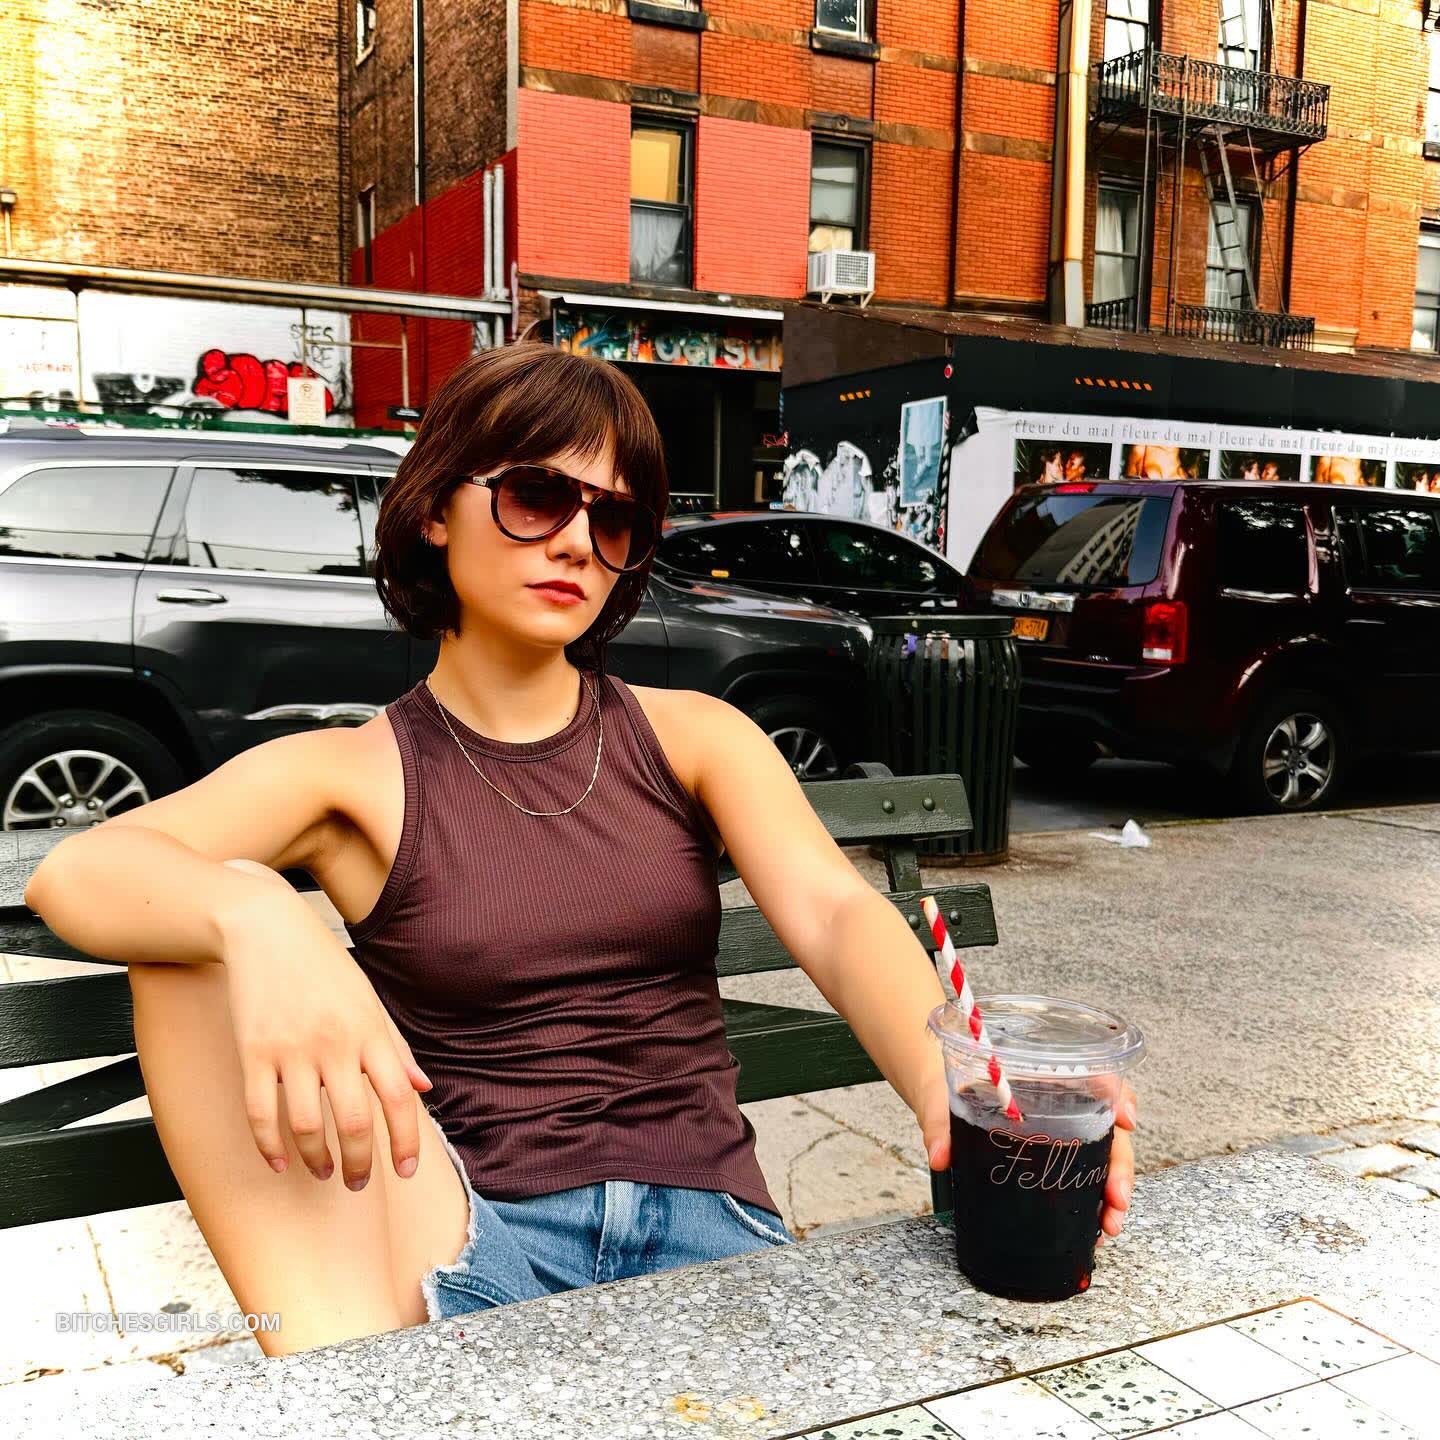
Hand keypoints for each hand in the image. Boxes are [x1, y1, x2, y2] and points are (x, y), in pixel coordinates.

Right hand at [216, 863, 433, 1189]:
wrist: (267, 928)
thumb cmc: (325, 967)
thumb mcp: (369, 1000)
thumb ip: (396, 1047)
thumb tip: (424, 1089)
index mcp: (370, 1031)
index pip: (399, 1097)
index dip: (406, 1140)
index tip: (405, 1170)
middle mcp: (335, 1043)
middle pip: (355, 1120)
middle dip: (361, 1163)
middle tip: (358, 1183)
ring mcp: (292, 1049)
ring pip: (307, 1125)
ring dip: (318, 1159)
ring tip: (324, 1172)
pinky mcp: (253, 1051)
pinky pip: (260, 1112)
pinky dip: (270, 1146)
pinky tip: (279, 1162)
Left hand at [915, 1064, 1138, 1242]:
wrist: (940, 1094)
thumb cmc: (949, 1086)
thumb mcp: (942, 1097)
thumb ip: (940, 1122)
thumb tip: (939, 1156)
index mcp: (1042, 1076)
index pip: (1095, 1076)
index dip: (1119, 1095)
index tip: (1125, 1120)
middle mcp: (1062, 1103)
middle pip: (1107, 1128)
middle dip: (1119, 1166)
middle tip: (1116, 1200)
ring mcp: (1062, 1132)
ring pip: (1104, 1157)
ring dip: (1114, 1192)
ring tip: (1109, 1224)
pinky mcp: (1051, 1157)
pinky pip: (1084, 1176)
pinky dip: (1095, 1201)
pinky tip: (1095, 1226)